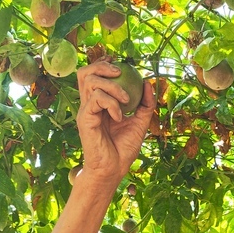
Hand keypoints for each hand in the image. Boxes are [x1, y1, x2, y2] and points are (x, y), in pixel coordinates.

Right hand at [76, 59, 155, 182]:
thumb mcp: (140, 123)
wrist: (113, 170)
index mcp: (99, 104)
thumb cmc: (123, 149)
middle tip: (120, 72)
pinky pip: (96, 99)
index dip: (102, 64)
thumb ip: (145, 104)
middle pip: (85, 73)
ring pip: (90, 81)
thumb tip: (148, 82)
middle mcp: (89, 105)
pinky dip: (111, 104)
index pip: (93, 76)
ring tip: (125, 100)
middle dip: (102, 66)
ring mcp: (86, 111)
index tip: (119, 63)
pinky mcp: (85, 119)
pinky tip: (120, 117)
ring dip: (112, 86)